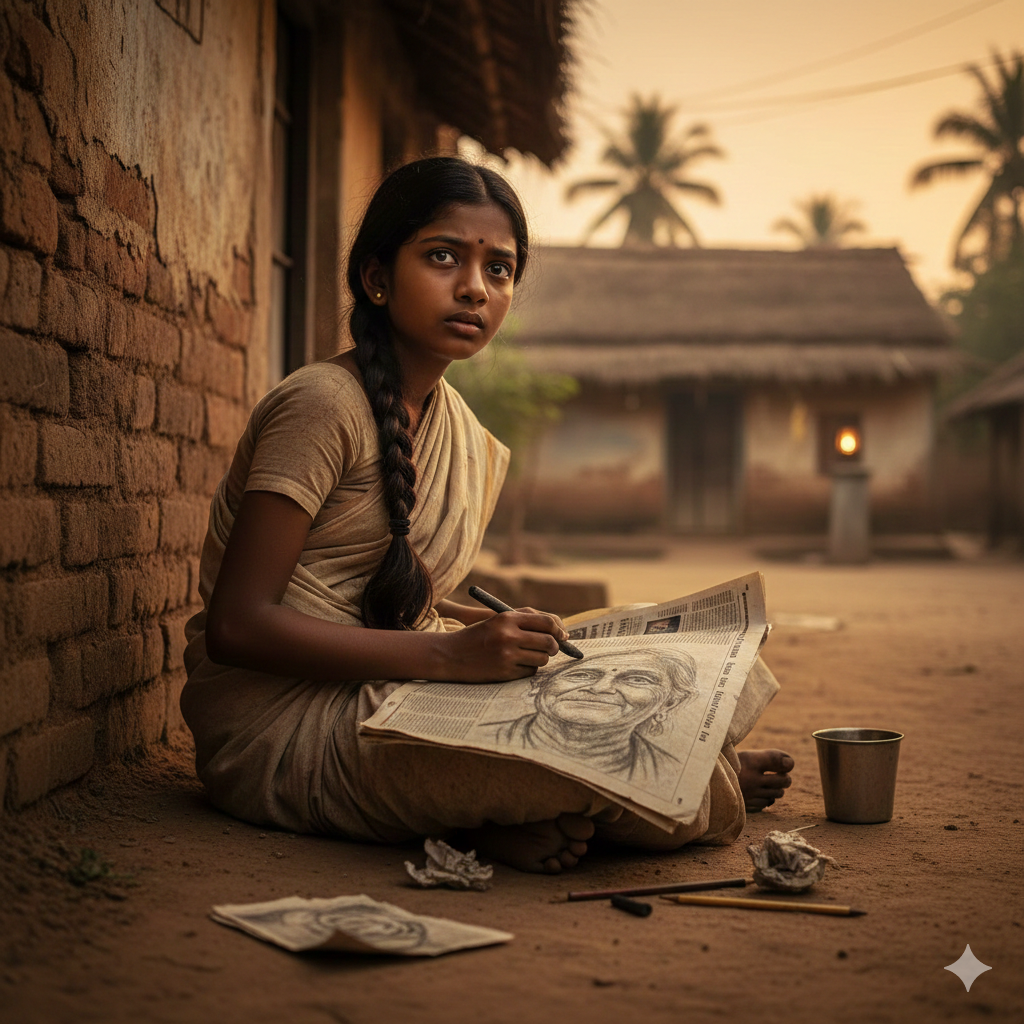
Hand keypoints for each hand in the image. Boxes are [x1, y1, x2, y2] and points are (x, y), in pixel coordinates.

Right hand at [441, 608, 567, 681]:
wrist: (450, 655)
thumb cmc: (479, 636)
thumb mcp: (498, 620)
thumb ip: (526, 620)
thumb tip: (561, 631)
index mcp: (507, 618)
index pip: (546, 622)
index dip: (559, 630)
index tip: (562, 635)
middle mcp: (508, 635)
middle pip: (549, 642)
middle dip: (554, 647)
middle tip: (551, 649)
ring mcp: (507, 655)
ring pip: (542, 659)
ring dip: (539, 659)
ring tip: (526, 656)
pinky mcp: (505, 672)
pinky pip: (530, 672)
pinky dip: (527, 669)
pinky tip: (513, 665)